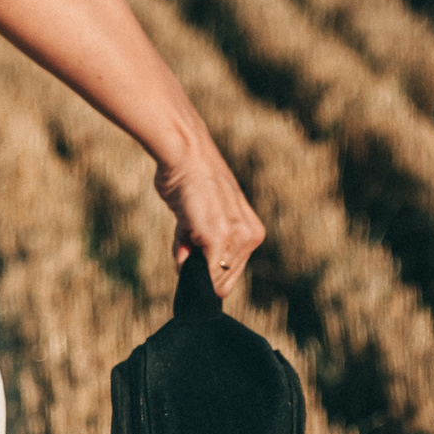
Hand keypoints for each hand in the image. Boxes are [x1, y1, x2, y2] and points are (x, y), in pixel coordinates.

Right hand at [153, 145, 264, 298]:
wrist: (186, 153)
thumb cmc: (189, 180)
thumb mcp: (200, 216)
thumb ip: (199, 246)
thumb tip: (186, 271)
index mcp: (250, 232)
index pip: (231, 272)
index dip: (209, 270)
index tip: (193, 250)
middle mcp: (249, 237)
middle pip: (223, 280)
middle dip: (200, 268)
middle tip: (188, 235)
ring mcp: (236, 239)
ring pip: (211, 278)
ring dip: (190, 261)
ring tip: (186, 227)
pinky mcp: (218, 238)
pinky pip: (202, 271)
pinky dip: (185, 262)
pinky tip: (183, 231)